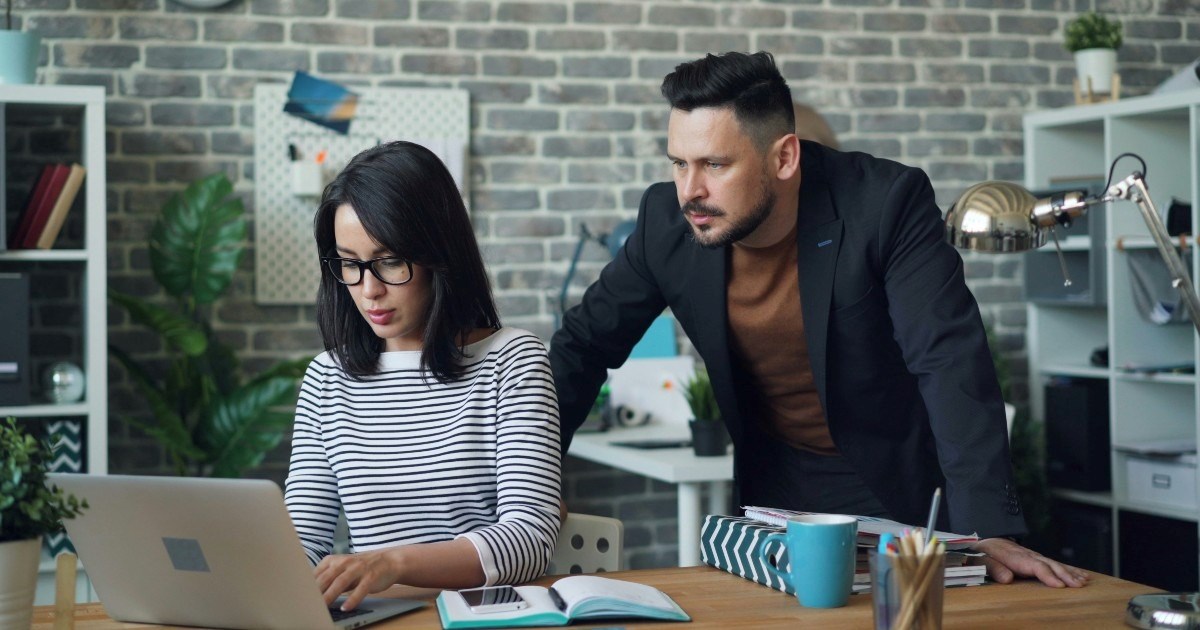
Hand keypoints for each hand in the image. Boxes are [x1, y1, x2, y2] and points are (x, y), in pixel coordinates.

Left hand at [315, 548, 403, 610]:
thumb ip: (328, 579)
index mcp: (334, 560)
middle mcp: (345, 562)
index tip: (300, 598)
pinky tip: (346, 608)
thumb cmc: (361, 568)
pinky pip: (361, 588)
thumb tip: (310, 595)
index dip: (307, 587)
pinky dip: (353, 598)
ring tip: (323, 608)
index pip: (317, 574)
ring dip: (331, 595)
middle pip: (327, 578)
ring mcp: (359, 568)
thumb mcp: (342, 570)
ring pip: (341, 582)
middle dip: (316, 592)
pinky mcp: (371, 575)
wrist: (389, 561)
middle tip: (307, 605)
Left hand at [970, 538, 1088, 587]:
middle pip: (1050, 565)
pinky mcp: (1038, 559)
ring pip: (1056, 564)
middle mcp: (1028, 555)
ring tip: (1084, 582)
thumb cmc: (983, 554)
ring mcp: (1035, 556)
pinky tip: (1082, 575)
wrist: (985, 541)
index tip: (1059, 585)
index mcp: (1015, 557)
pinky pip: (1056, 564)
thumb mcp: (982, 560)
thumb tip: (1007, 579)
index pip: (1035, 566)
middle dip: (1065, 575)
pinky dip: (1070, 569)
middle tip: (1079, 585)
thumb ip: (993, 569)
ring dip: (1071, 573)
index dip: (1048, 575)